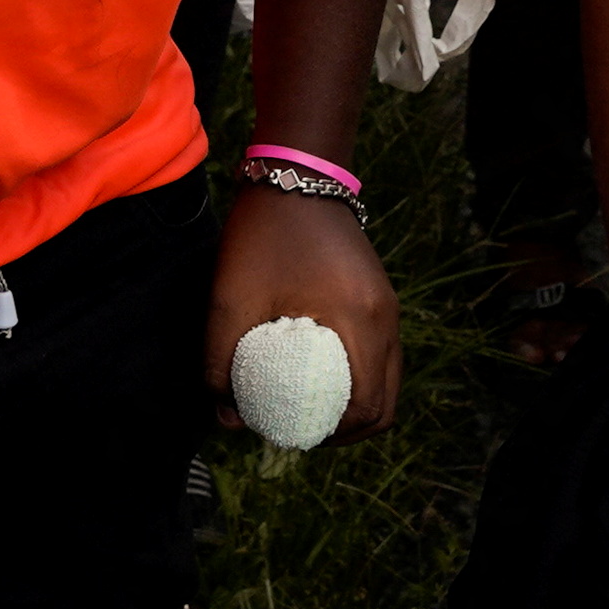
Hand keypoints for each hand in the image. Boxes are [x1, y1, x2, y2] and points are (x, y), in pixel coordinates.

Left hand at [203, 178, 401, 439]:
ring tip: (310, 409)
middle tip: (305, 432)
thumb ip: (220, 364)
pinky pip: (381, 353)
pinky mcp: (380, 295)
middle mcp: (386, 318)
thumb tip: (227, 419)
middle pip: (387, 402)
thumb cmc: (262, 234)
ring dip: (356, 403)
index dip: (335, 436)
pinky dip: (359, 375)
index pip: (368, 406)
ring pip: (387, 378)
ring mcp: (388, 305)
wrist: (294, 172)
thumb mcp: (229, 300)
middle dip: (349, 429)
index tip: (295, 435)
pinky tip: (317, 374)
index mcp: (360, 321)